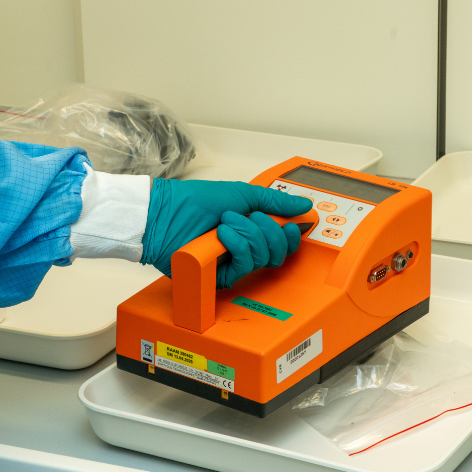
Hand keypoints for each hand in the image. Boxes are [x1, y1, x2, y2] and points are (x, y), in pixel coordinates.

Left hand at [141, 179, 312, 288]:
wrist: (167, 214)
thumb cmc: (197, 201)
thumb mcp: (243, 194)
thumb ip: (276, 200)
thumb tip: (304, 205)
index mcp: (253, 228)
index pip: (284, 241)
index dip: (292, 234)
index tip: (292, 223)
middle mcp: (246, 247)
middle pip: (279, 252)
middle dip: (269, 230)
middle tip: (252, 216)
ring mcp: (234, 262)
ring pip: (264, 258)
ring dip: (248, 234)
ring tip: (226, 222)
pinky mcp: (222, 276)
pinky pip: (245, 266)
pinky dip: (238, 246)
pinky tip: (223, 236)